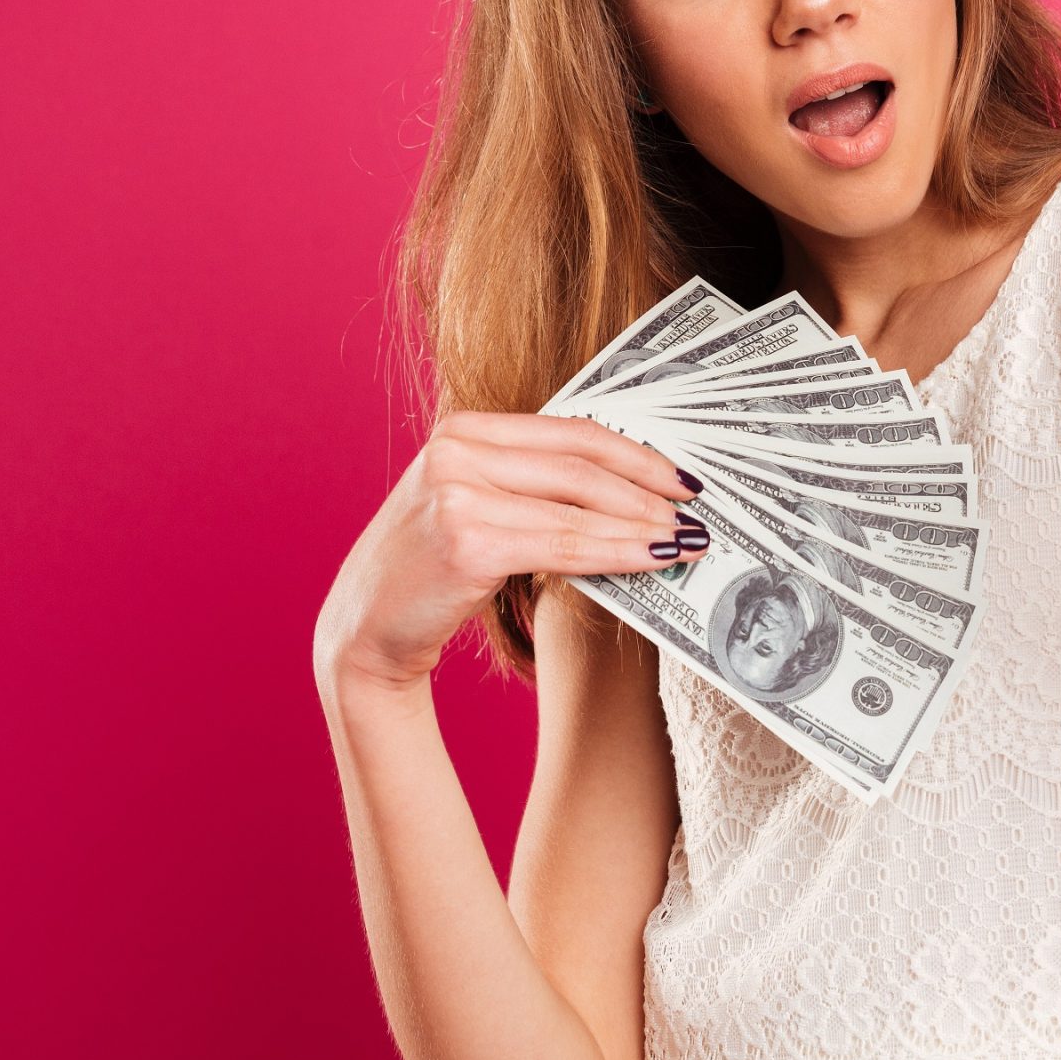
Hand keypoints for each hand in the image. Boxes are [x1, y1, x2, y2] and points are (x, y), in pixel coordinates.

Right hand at [313, 411, 708, 694]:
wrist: (365, 630)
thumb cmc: (431, 573)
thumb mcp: (477, 507)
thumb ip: (535, 487)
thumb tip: (630, 494)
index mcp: (464, 429)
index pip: (571, 431)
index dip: (635, 453)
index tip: (681, 477)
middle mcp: (457, 449)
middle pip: (581, 463)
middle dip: (649, 489)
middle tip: (694, 511)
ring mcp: (458, 491)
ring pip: (580, 506)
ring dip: (643, 525)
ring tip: (685, 541)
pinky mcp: (467, 539)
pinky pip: (564, 545)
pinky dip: (616, 552)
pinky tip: (650, 561)